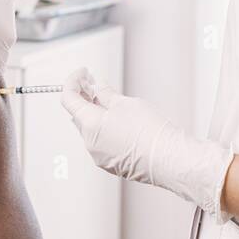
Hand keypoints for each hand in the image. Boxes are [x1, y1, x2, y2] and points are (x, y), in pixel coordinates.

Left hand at [61, 68, 234, 218]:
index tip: (83, 73)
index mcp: (89, 124)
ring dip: (96, 115)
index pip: (69, 99)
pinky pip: (101, 142)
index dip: (74, 81)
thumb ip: (106, 95)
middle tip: (96, 85)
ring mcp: (99, 156)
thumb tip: (98, 89)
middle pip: (79, 115)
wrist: (169, 159)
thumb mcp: (126, 103)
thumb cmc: (150, 131)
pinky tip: (121, 123)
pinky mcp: (111, 164)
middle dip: (85, 98)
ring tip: (114, 104)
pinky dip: (105, 130)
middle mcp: (90, 143)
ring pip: (90, 130)